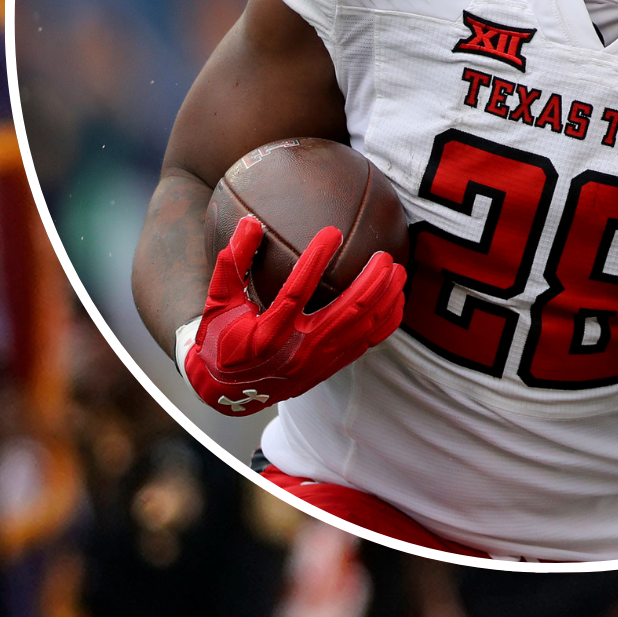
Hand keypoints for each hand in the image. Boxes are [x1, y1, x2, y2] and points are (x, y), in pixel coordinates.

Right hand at [183, 215, 405, 415]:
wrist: (228, 393)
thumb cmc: (221, 342)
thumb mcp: (218, 304)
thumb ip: (232, 263)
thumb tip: (251, 222)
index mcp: (268, 333)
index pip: (297, 291)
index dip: (316, 260)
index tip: (332, 232)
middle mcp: (298, 349)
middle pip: (346, 311)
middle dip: (371, 282)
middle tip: (384, 255)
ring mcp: (319, 360)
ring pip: (363, 327)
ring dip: (385, 298)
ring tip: (399, 270)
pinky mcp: (331, 366)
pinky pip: (368, 343)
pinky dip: (386, 321)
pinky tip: (397, 299)